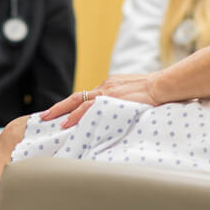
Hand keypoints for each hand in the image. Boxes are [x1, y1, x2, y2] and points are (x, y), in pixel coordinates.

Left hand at [42, 73, 160, 127]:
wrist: (164, 86)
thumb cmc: (159, 92)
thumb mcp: (140, 96)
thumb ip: (131, 103)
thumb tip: (133, 114)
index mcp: (113, 85)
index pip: (90, 97)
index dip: (76, 106)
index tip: (66, 113)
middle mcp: (106, 87)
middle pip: (77, 97)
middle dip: (60, 107)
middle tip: (45, 116)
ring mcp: (106, 93)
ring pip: (78, 102)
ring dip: (62, 112)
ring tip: (49, 121)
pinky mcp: (108, 99)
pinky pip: (86, 108)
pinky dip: (74, 116)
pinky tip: (65, 124)